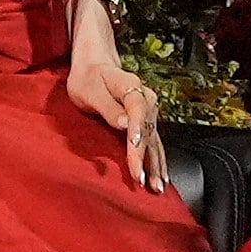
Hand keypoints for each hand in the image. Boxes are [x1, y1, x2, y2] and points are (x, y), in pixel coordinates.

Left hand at [68, 54, 169, 194]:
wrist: (95, 65)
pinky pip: (154, 142)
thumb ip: (107, 106)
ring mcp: (149, 111)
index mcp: (131, 87)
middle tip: (142, 179)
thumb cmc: (88, 78)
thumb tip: (124, 123)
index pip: (137, 112)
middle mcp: (146, 99)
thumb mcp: (89, 89)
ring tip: (157, 186)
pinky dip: (158, 160)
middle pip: (148, 131)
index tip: (134, 151)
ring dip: (156, 164)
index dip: (137, 133)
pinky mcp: (146, 121)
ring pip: (155, 140)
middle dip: (146, 157)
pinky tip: (162, 176)